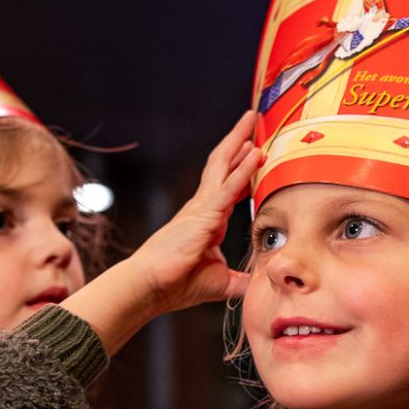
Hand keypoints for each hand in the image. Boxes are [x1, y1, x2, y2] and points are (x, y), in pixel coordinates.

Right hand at [129, 110, 262, 314]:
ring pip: (224, 166)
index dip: (244, 169)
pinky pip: (227, 187)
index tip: (258, 154)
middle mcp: (204, 207)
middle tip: (253, 121)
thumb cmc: (176, 284)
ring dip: (239, 141)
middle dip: (239, 142)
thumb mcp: (220, 282)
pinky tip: (255, 153)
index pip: (230, 187)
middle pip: (224, 166)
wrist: (150, 288)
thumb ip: (241, 280)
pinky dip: (243, 169)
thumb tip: (258, 285)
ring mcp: (202, 208)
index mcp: (208, 220)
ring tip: (251, 120)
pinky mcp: (203, 215)